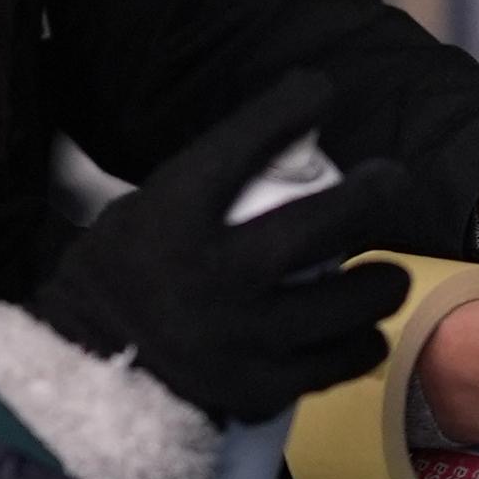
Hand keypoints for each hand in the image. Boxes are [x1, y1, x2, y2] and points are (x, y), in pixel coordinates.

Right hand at [26, 73, 436, 424]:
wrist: (85, 380)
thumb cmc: (118, 280)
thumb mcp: (139, 214)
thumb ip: (204, 190)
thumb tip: (287, 152)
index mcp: (171, 219)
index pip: (242, 145)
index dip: (290, 106)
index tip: (321, 88)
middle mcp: (210, 275)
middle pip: (319, 226)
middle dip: (372, 195)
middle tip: (393, 182)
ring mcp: (240, 338)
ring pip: (346, 304)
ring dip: (381, 282)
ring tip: (388, 275)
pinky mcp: (260, 390)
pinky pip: (337, 362)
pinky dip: (360, 343)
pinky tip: (363, 331)